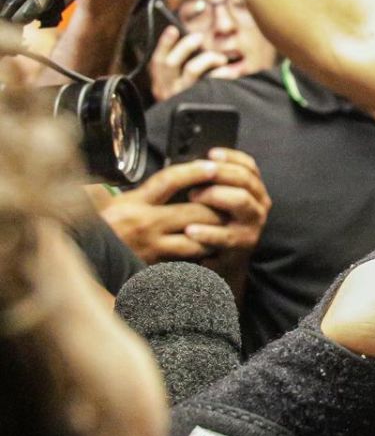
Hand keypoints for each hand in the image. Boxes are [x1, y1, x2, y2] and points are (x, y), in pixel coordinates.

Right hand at [100, 160, 224, 261]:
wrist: (84, 264)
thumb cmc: (93, 233)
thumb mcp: (96, 205)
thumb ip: (108, 188)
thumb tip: (115, 171)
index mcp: (133, 204)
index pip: (170, 181)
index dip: (194, 172)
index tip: (212, 166)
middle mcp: (145, 225)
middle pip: (194, 212)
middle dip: (216, 206)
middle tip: (230, 201)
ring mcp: (154, 249)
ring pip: (196, 240)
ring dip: (213, 233)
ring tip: (225, 226)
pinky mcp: (158, 268)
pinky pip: (187, 261)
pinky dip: (200, 255)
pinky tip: (210, 250)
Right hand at [150, 26, 235, 101]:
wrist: (200, 132)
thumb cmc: (193, 102)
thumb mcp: (178, 87)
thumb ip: (179, 70)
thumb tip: (192, 45)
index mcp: (160, 86)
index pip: (157, 61)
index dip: (164, 44)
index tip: (173, 29)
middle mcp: (168, 92)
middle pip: (171, 62)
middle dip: (186, 45)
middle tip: (199, 37)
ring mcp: (183, 98)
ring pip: (191, 69)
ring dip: (207, 58)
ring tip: (220, 58)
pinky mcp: (200, 103)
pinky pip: (211, 83)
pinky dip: (222, 74)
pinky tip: (230, 72)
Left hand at [184, 148, 270, 257]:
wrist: (224, 263)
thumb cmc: (218, 226)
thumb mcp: (221, 202)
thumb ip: (216, 183)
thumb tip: (194, 162)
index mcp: (255, 191)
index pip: (249, 166)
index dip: (230, 157)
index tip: (211, 153)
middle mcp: (259, 206)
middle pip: (245, 179)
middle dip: (220, 172)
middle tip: (197, 172)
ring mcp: (253, 226)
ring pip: (241, 200)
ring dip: (215, 195)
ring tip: (192, 197)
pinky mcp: (242, 246)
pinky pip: (225, 236)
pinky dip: (206, 232)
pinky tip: (189, 230)